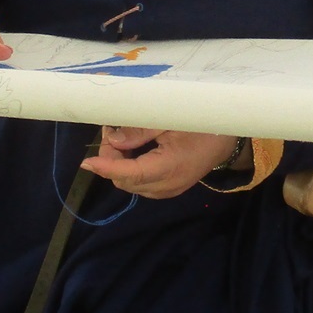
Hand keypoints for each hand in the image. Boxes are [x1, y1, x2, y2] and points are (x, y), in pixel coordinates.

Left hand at [80, 126, 238, 199]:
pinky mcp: (169, 189)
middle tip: (111, 133)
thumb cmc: (199, 125)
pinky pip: (141, 184)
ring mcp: (169, 190)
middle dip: (111, 161)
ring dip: (120, 166)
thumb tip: (112, 139)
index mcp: (169, 167)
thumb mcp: (169, 121)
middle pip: (125, 181)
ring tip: (121, 139)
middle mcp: (167, 185)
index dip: (106, 167)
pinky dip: (130, 170)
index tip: (87, 161)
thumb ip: (139, 132)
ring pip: (131, 184)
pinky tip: (133, 151)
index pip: (129, 173)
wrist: (225, 141)